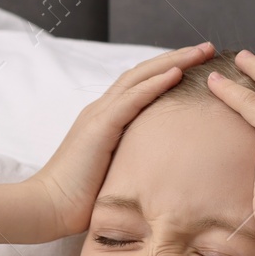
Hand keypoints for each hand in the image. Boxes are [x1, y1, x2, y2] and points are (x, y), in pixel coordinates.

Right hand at [26, 42, 216, 238]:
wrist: (47, 208)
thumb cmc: (78, 201)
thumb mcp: (113, 175)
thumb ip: (131, 164)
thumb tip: (158, 173)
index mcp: (104, 120)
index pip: (139, 85)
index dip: (167, 71)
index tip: (197, 65)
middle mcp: (101, 110)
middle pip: (143, 72)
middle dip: (177, 57)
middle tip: (207, 47)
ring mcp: (99, 116)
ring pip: (140, 77)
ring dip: (173, 61)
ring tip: (201, 51)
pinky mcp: (98, 128)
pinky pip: (131, 99)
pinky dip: (154, 84)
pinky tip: (176, 73)